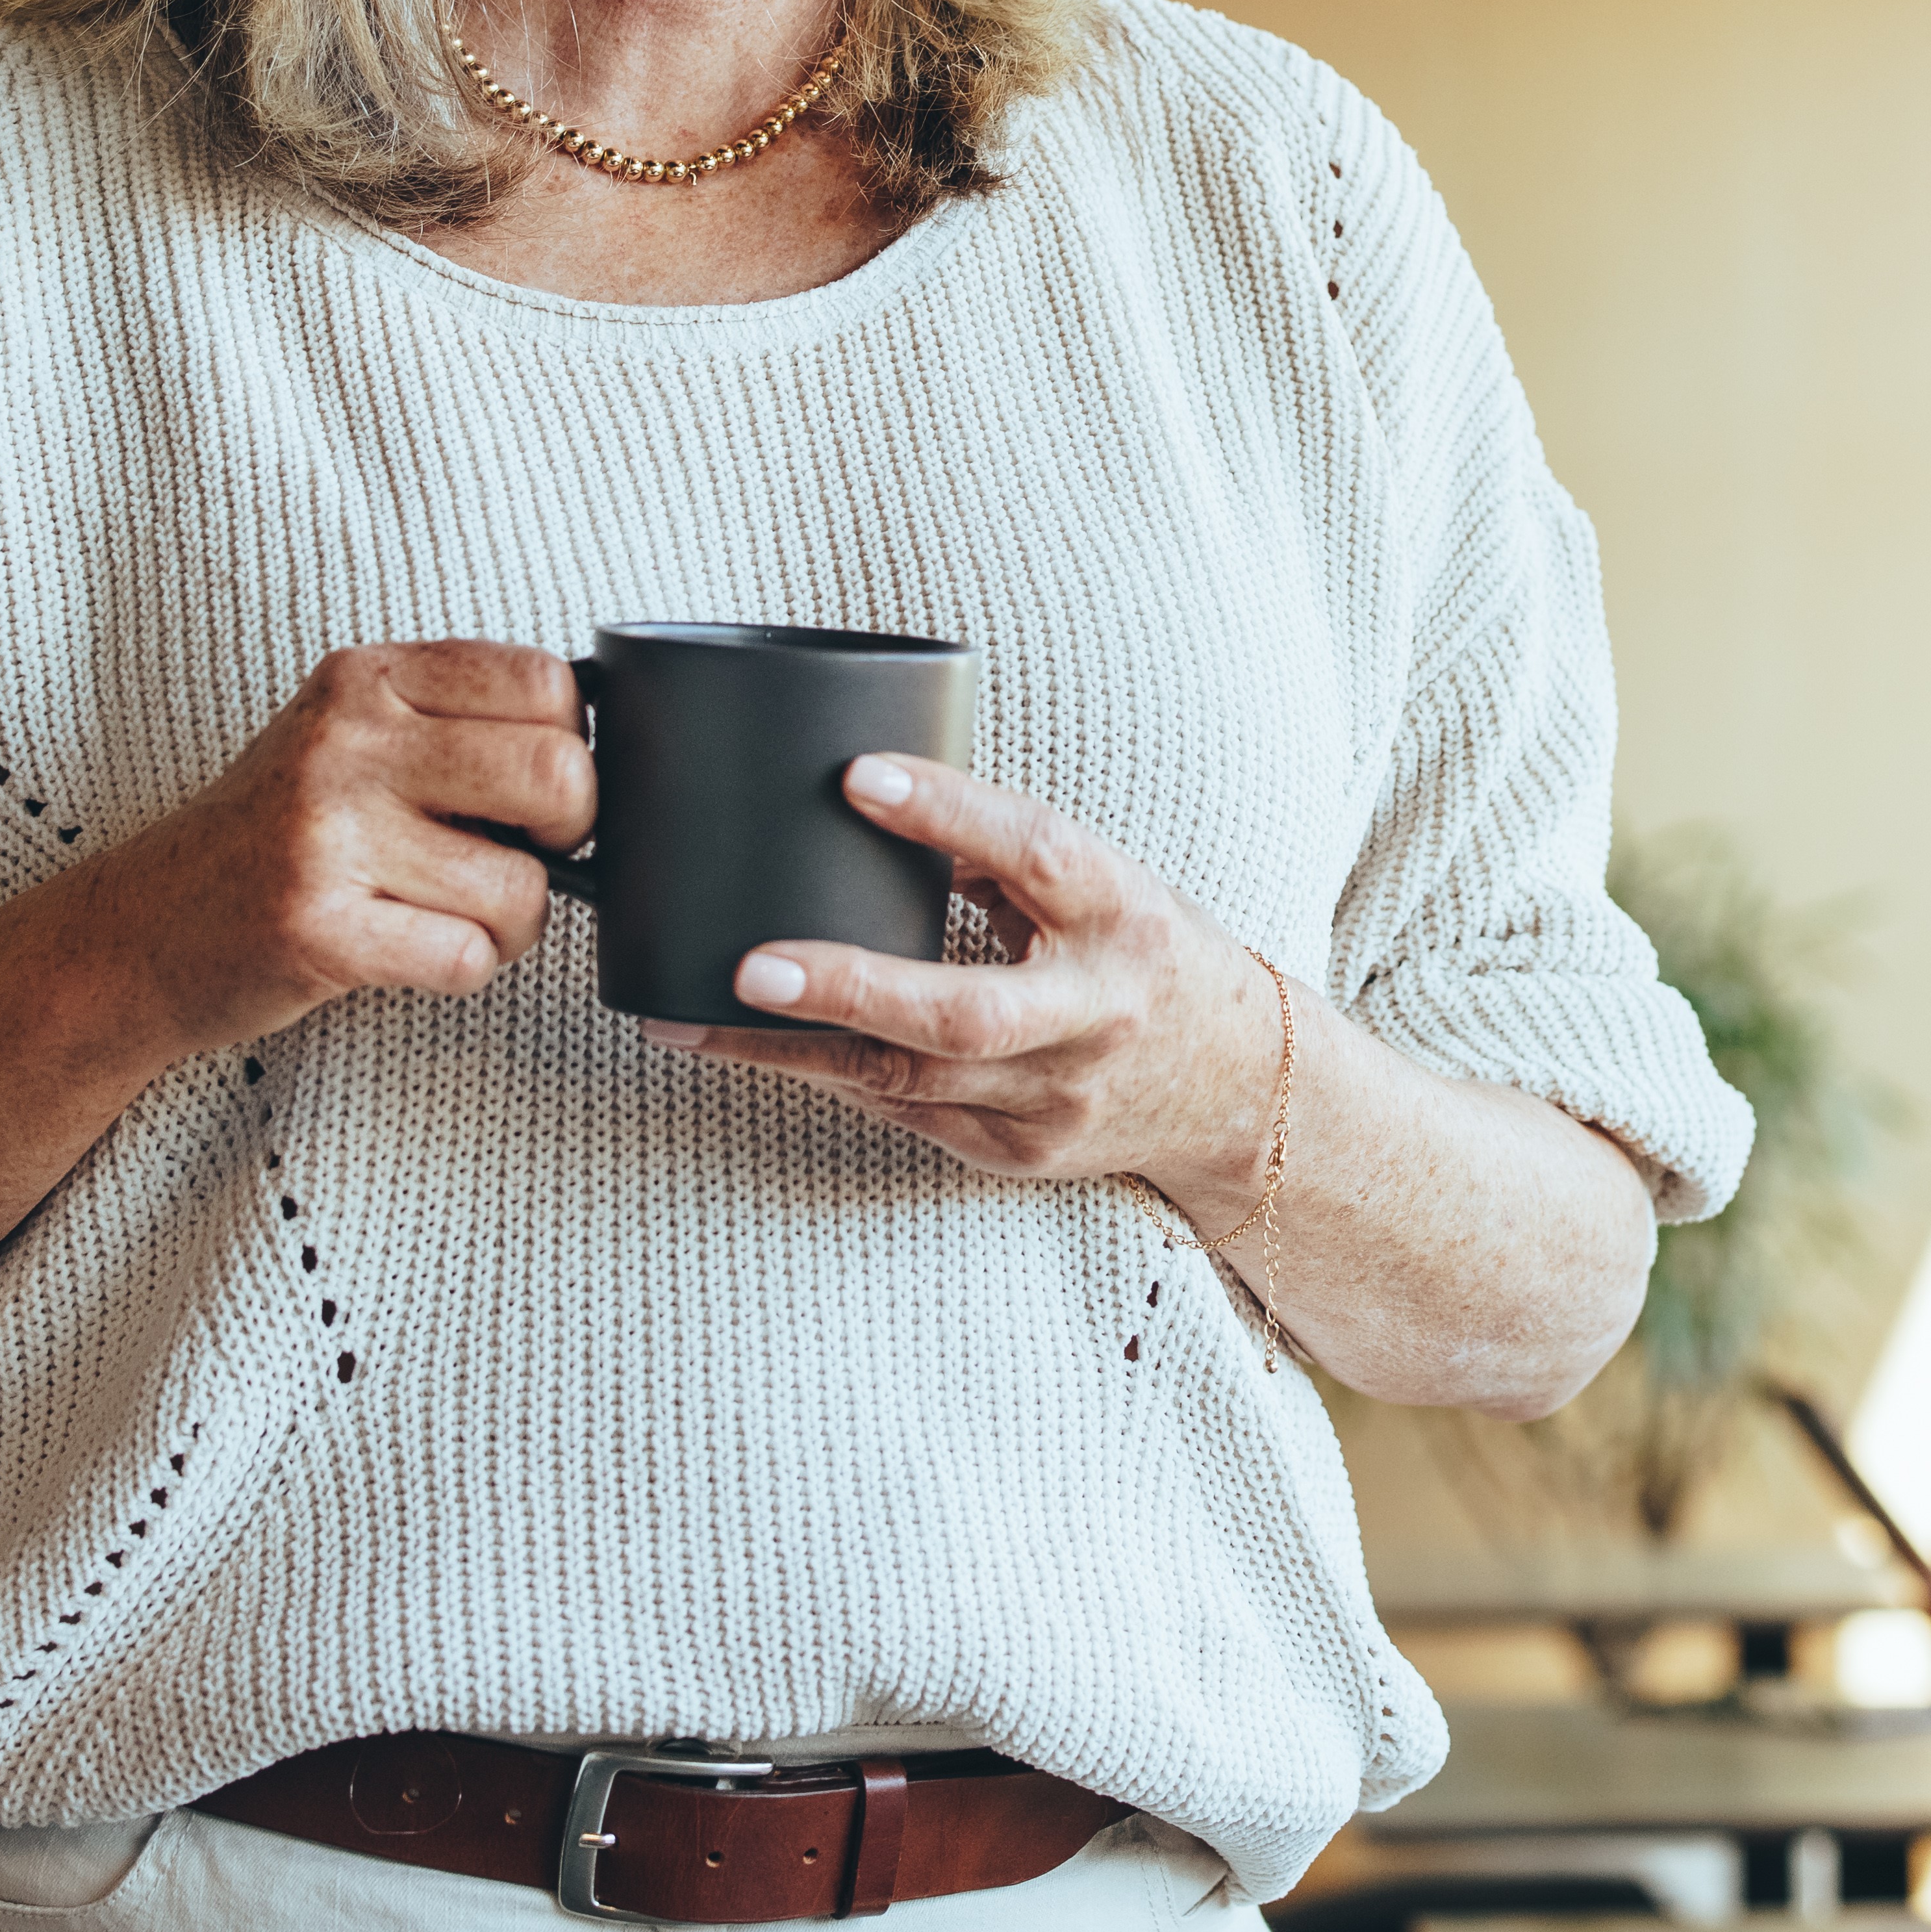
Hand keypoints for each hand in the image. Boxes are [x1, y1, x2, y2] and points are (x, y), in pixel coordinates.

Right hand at [85, 641, 587, 1050]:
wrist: (143, 928)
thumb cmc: (274, 836)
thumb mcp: (350, 737)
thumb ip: (453, 723)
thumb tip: (597, 751)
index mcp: (369, 678)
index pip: (546, 683)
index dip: (570, 748)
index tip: (531, 792)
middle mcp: (347, 740)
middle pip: (559, 774)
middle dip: (569, 836)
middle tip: (519, 857)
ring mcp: (328, 832)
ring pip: (524, 887)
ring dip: (509, 924)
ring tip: (445, 915)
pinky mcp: (317, 926)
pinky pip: (467, 956)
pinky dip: (461, 968)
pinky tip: (407, 950)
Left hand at [642, 752, 1280, 1202]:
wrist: (1237, 1089)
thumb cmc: (1149, 959)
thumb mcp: (1104, 885)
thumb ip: (1002, 852)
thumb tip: (875, 794)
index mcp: (1121, 916)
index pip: (1034, 854)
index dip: (948, 813)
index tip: (856, 778)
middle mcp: (1094, 1015)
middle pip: (963, 1014)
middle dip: (850, 990)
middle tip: (750, 965)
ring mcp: (1057, 1098)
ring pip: (912, 1082)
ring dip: (792, 1051)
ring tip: (693, 1020)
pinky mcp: (1021, 1152)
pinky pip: (909, 1114)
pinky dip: (832, 1079)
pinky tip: (757, 1051)